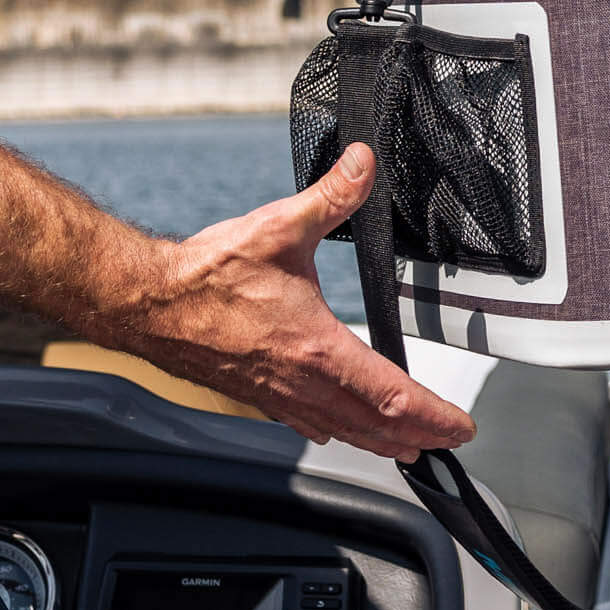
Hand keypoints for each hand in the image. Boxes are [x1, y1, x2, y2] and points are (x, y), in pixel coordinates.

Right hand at [99, 144, 475, 462]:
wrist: (148, 303)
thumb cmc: (207, 273)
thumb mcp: (280, 226)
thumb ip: (331, 195)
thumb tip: (364, 164)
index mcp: (317, 347)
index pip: (394, 396)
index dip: (435, 415)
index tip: (461, 426)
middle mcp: (301, 382)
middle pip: (375, 427)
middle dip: (420, 437)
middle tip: (448, 442)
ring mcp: (278, 394)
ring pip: (343, 431)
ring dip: (382, 441)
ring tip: (410, 446)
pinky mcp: (257, 393)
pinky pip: (309, 423)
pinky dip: (338, 431)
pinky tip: (338, 428)